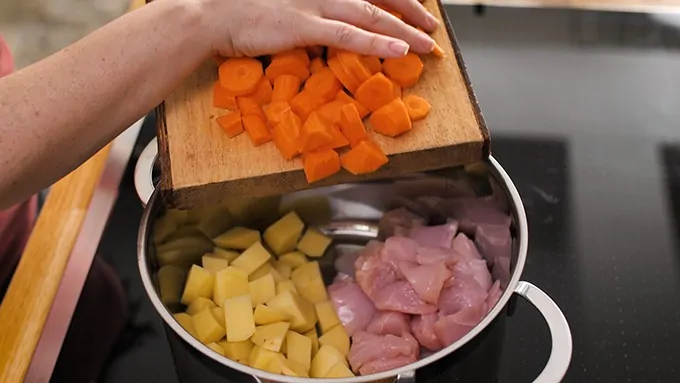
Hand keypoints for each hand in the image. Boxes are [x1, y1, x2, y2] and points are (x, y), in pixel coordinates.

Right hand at [198, 0, 439, 57]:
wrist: (208, 12)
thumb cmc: (241, 7)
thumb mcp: (285, 0)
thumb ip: (312, 6)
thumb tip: (331, 21)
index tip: (415, 9)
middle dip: (411, 11)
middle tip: (432, 26)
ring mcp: (314, 2)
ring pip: (371, 15)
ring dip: (404, 29)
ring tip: (427, 43)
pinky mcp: (303, 25)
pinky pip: (349, 35)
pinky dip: (377, 43)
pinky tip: (400, 49)